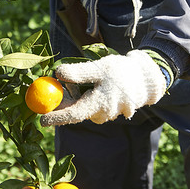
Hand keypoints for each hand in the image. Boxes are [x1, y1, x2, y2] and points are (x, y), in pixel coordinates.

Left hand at [40, 50, 165, 125]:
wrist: (147, 78)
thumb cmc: (122, 72)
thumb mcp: (99, 68)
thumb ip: (79, 73)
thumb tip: (57, 74)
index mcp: (99, 105)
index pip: (73, 115)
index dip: (57, 118)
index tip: (42, 120)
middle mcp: (102, 114)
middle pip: (76, 111)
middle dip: (64, 102)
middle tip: (55, 89)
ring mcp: (107, 114)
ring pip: (84, 107)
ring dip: (77, 96)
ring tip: (86, 79)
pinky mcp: (110, 110)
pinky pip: (93, 105)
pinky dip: (88, 96)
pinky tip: (94, 85)